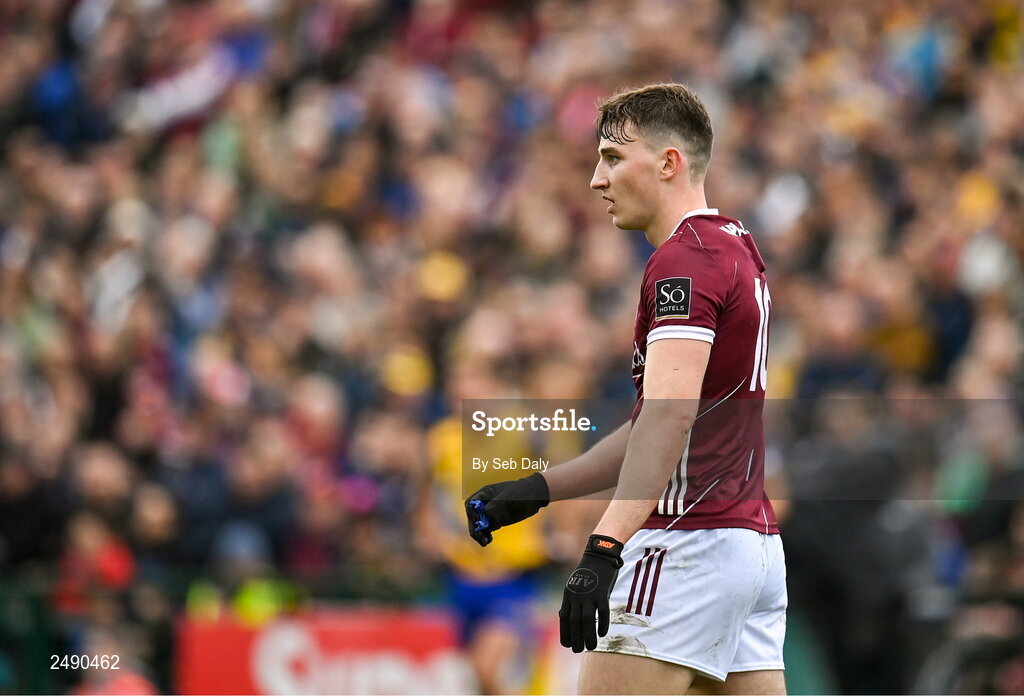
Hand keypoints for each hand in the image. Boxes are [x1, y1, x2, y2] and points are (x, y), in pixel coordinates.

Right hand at [464, 472, 549, 545]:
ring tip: (484, 542)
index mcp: (484, 493)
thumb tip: (486, 514)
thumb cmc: (521, 492)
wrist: (534, 497)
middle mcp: (484, 504)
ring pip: (477, 526)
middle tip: (479, 535)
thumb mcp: (509, 496)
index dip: (472, 513)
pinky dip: (484, 536)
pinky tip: (488, 541)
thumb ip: (496, 504)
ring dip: (478, 534)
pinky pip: (485, 531)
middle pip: (472, 517)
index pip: (471, 503)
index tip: (478, 521)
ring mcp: (489, 514)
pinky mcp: (495, 522)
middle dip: (474, 527)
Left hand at [559, 534, 623, 651]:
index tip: (567, 645)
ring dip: (588, 636)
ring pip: (587, 620)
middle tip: (578, 650)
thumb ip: (571, 600)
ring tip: (591, 647)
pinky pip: (602, 612)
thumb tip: (565, 616)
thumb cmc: (589, 572)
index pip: (564, 618)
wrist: (599, 555)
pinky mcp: (602, 593)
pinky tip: (603, 634)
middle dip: (576, 638)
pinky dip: (602, 624)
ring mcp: (589, 595)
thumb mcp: (575, 585)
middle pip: (574, 622)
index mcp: (568, 594)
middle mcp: (576, 596)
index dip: (565, 633)